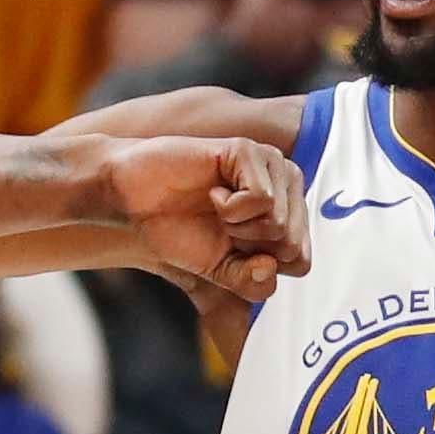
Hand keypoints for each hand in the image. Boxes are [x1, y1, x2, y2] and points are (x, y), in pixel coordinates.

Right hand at [98, 136, 308, 301]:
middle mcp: (287, 188)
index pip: (300, 262)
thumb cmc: (177, 229)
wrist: (134, 199)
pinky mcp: (249, 151)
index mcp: (288, 216)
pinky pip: (261, 199)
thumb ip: (250, 282)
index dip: (259, 268)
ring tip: (216, 207)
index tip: (231, 249)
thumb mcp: (219, 272)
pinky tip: (213, 192)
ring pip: (280, 223)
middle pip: (292, 246)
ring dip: (237, 227)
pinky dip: (230, 208)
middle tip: (221, 227)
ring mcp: (271, 165)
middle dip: (248, 249)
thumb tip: (270, 267)